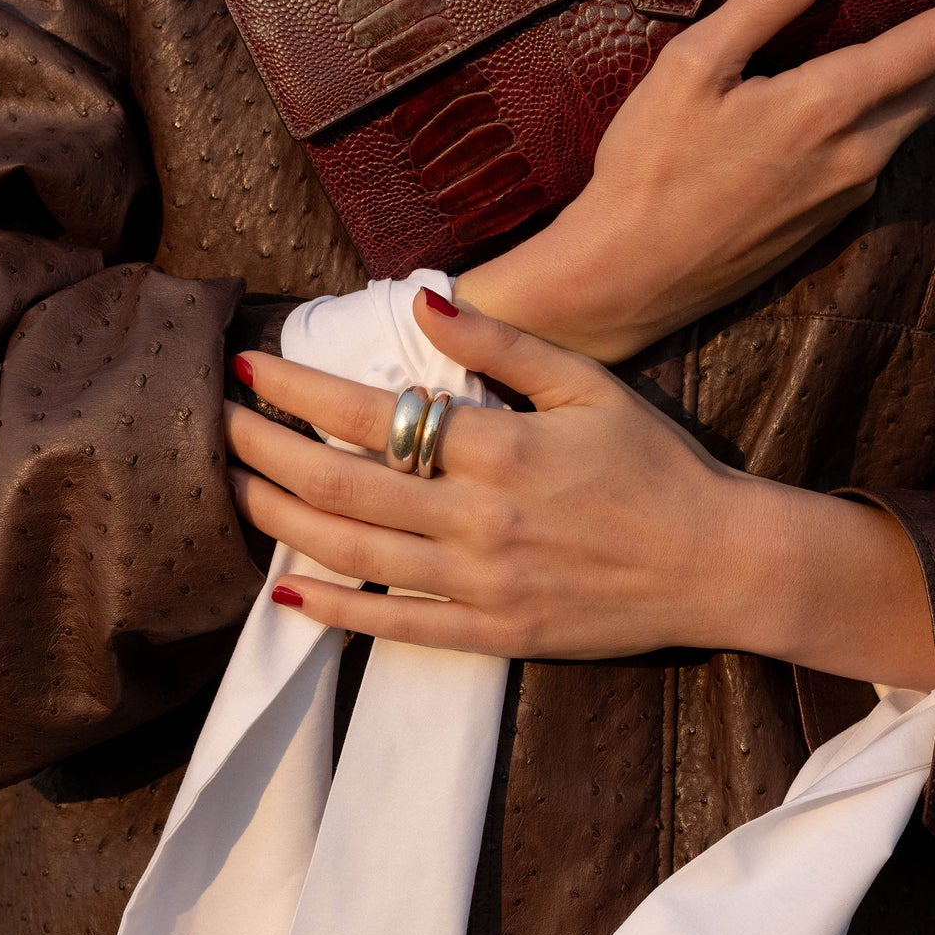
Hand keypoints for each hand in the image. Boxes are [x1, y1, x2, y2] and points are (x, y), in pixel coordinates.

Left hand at [225, 291, 934, 686]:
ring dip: (282, 518)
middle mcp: (478, 521)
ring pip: (354, 553)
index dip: (300, 391)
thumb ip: (502, 346)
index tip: (249, 368)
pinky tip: (285, 589)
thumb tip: (424, 300)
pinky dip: (333, 608)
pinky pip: (393, 625)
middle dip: (268, 449)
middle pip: (343, 485)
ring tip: (236, 485)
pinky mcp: (490, 634)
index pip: (373, 415)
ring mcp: (480, 585)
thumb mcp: (587, 384)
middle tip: (218, 420)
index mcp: (500, 451)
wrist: (715, 564)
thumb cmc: (655, 464)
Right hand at [459, 0, 934, 361]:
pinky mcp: (832, 219)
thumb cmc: (645, 169)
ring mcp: (851, 193)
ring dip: (930, 63)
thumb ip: (770, 0)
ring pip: (917, 111)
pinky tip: (841, 85)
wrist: (624, 282)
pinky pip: (880, 144)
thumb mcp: (692, 66)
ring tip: (919, 15)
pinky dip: (885, 103)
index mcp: (830, 107)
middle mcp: (861, 154)